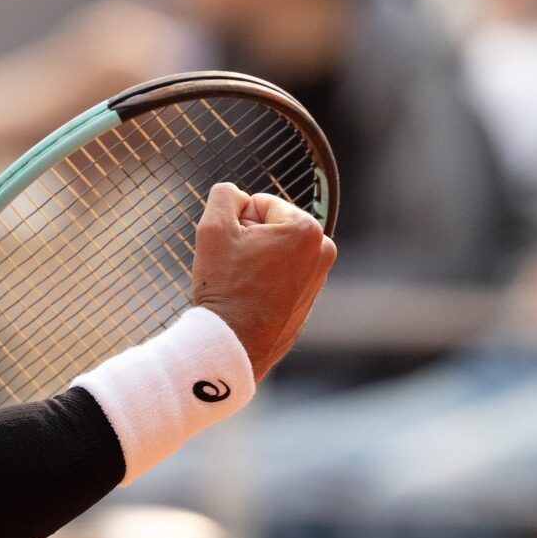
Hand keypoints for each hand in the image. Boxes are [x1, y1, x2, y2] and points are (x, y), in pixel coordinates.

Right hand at [190, 182, 335, 380]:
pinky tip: (252, 298)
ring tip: (243, 284)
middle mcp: (322, 251)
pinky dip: (263, 280)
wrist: (233, 344)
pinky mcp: (309, 298)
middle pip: (270, 225)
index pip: (259, 204)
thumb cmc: (225, 287)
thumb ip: (225, 195)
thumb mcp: (213, 227)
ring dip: (254, 259)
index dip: (237, 223)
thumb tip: (236, 194)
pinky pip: (279, 274)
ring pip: (273, 249)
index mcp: (307, 229)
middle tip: (236, 268)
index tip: (234, 250)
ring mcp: (319, 277)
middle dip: (248, 239)